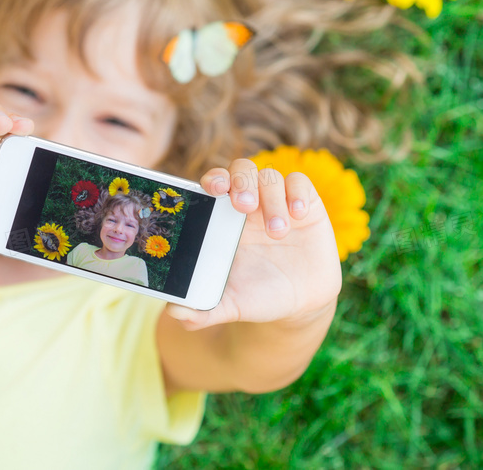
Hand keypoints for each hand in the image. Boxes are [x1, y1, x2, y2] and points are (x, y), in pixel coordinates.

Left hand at [164, 159, 342, 329]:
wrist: (298, 305)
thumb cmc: (257, 296)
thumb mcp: (230, 304)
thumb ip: (203, 309)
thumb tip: (176, 314)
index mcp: (225, 219)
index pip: (215, 183)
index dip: (213, 178)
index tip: (212, 188)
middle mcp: (251, 204)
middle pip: (242, 169)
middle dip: (241, 181)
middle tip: (244, 205)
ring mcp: (278, 202)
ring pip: (271, 176)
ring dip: (272, 198)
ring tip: (277, 231)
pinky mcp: (307, 206)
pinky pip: (300, 183)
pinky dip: (297, 193)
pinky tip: (297, 216)